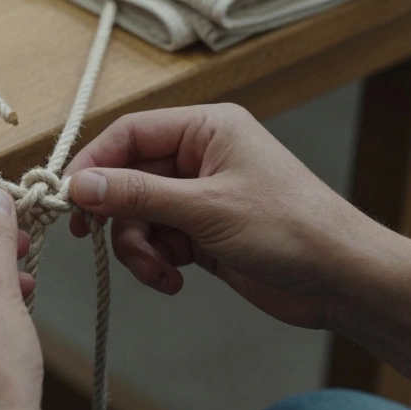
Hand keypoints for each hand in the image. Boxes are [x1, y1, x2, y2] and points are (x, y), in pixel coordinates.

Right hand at [66, 104, 387, 329]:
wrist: (342, 280)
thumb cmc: (291, 228)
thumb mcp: (206, 209)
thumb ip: (138, 194)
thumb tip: (80, 185)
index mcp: (206, 128)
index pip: (130, 133)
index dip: (94, 164)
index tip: (68, 199)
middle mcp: (201, 156)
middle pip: (128, 178)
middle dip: (119, 217)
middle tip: (98, 242)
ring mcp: (201, 196)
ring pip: (139, 215)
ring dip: (138, 247)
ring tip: (158, 271)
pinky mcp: (204, 232)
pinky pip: (158, 241)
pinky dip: (157, 262)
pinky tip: (174, 281)